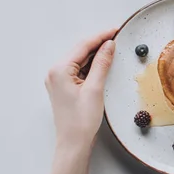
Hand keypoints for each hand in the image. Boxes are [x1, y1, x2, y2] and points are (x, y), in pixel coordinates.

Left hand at [45, 28, 116, 154]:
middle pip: (80, 51)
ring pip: (80, 60)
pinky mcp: (64, 87)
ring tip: (114, 50)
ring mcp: (58, 80)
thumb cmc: (81, 121)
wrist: (73, 143)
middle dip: (99, 44)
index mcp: (59, 70)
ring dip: (96, 55)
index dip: (101, 36)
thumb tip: (109, 46)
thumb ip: (102, 64)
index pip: (83, 46)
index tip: (116, 30)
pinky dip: (91, 66)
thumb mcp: (95, 89)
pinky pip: (79, 70)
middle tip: (118, 38)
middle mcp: (55, 72)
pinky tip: (103, 64)